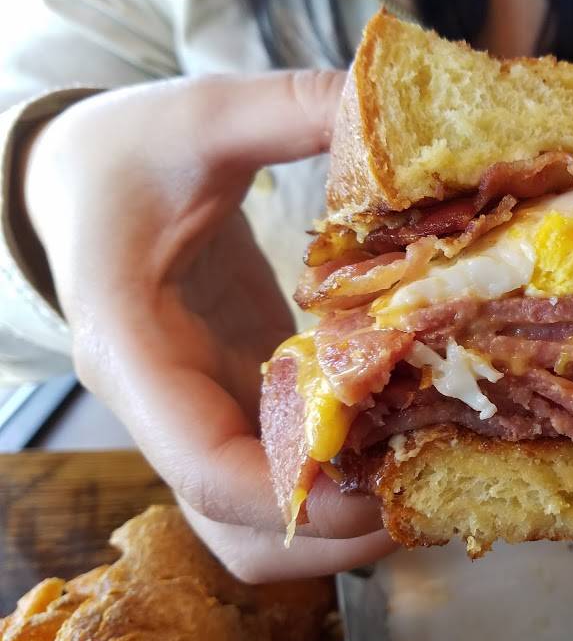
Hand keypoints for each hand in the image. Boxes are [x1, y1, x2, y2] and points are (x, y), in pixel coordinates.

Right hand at [22, 71, 394, 581]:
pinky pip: (283, 482)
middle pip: (237, 530)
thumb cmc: (125, 154)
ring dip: (341, 528)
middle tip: (424, 484)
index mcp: (135, 350)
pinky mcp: (237, 406)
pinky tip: (403, 442)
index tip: (382, 481)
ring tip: (424, 477)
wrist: (80, 179)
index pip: (202, 466)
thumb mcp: (200, 116)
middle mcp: (164, 408)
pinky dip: (340, 489)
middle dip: (334, 530)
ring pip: (259, 529)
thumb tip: (390, 116)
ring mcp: (201, 417)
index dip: (295, 495)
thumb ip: (290, 110)